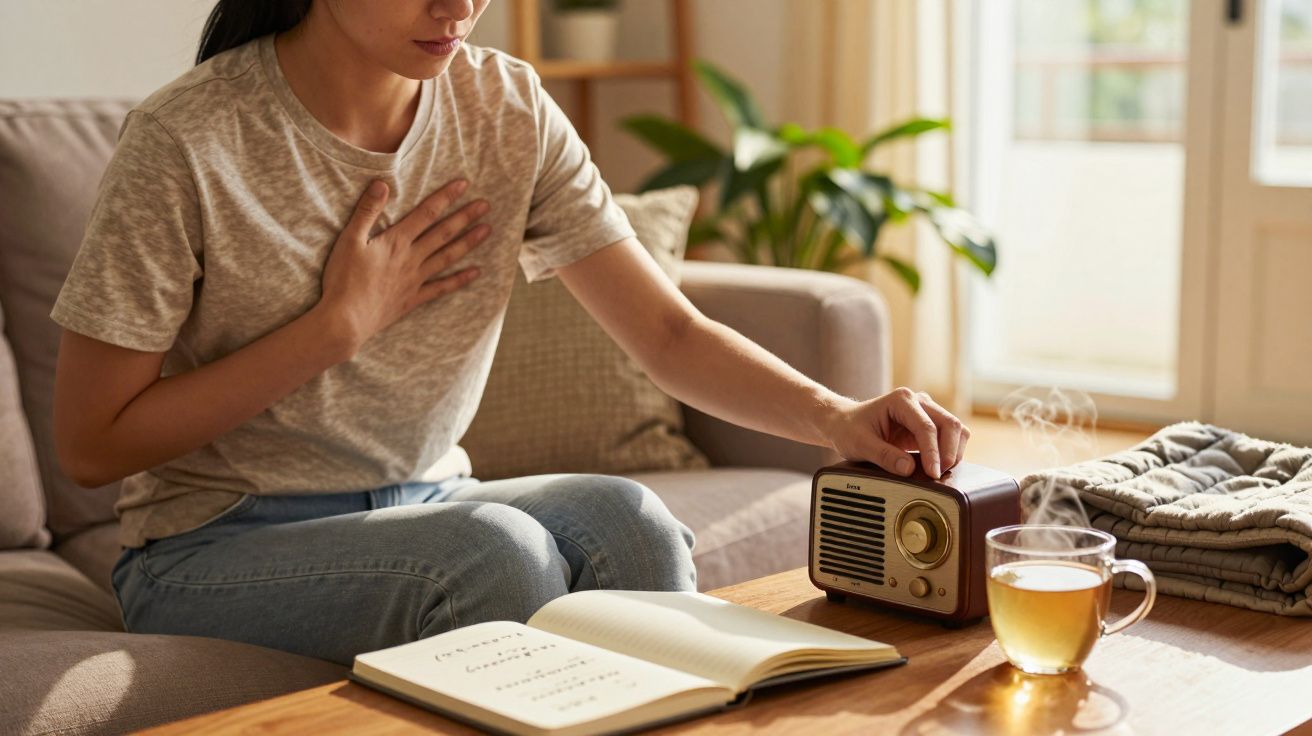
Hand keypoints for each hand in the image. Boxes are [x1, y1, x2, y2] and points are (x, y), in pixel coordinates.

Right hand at [317, 178, 490, 351]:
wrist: (346, 320)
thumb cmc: (343, 280)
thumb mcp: (349, 240)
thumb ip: (367, 211)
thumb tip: (382, 183)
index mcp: (396, 242)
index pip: (426, 213)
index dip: (445, 197)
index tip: (464, 184)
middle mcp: (411, 258)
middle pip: (443, 233)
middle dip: (465, 216)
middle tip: (486, 205)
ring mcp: (415, 280)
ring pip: (448, 257)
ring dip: (468, 242)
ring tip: (487, 230)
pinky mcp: (413, 298)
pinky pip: (442, 287)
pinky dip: (460, 279)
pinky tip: (476, 273)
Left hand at [825, 387, 969, 478]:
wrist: (844, 423)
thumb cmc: (849, 429)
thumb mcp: (859, 444)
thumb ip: (884, 456)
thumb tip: (909, 469)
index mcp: (902, 400)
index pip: (926, 427)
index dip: (933, 453)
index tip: (933, 474)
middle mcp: (918, 401)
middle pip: (949, 424)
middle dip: (949, 452)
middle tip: (938, 475)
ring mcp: (926, 411)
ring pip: (955, 429)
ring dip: (953, 451)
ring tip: (939, 471)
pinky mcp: (929, 424)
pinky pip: (950, 436)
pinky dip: (950, 451)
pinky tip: (939, 465)